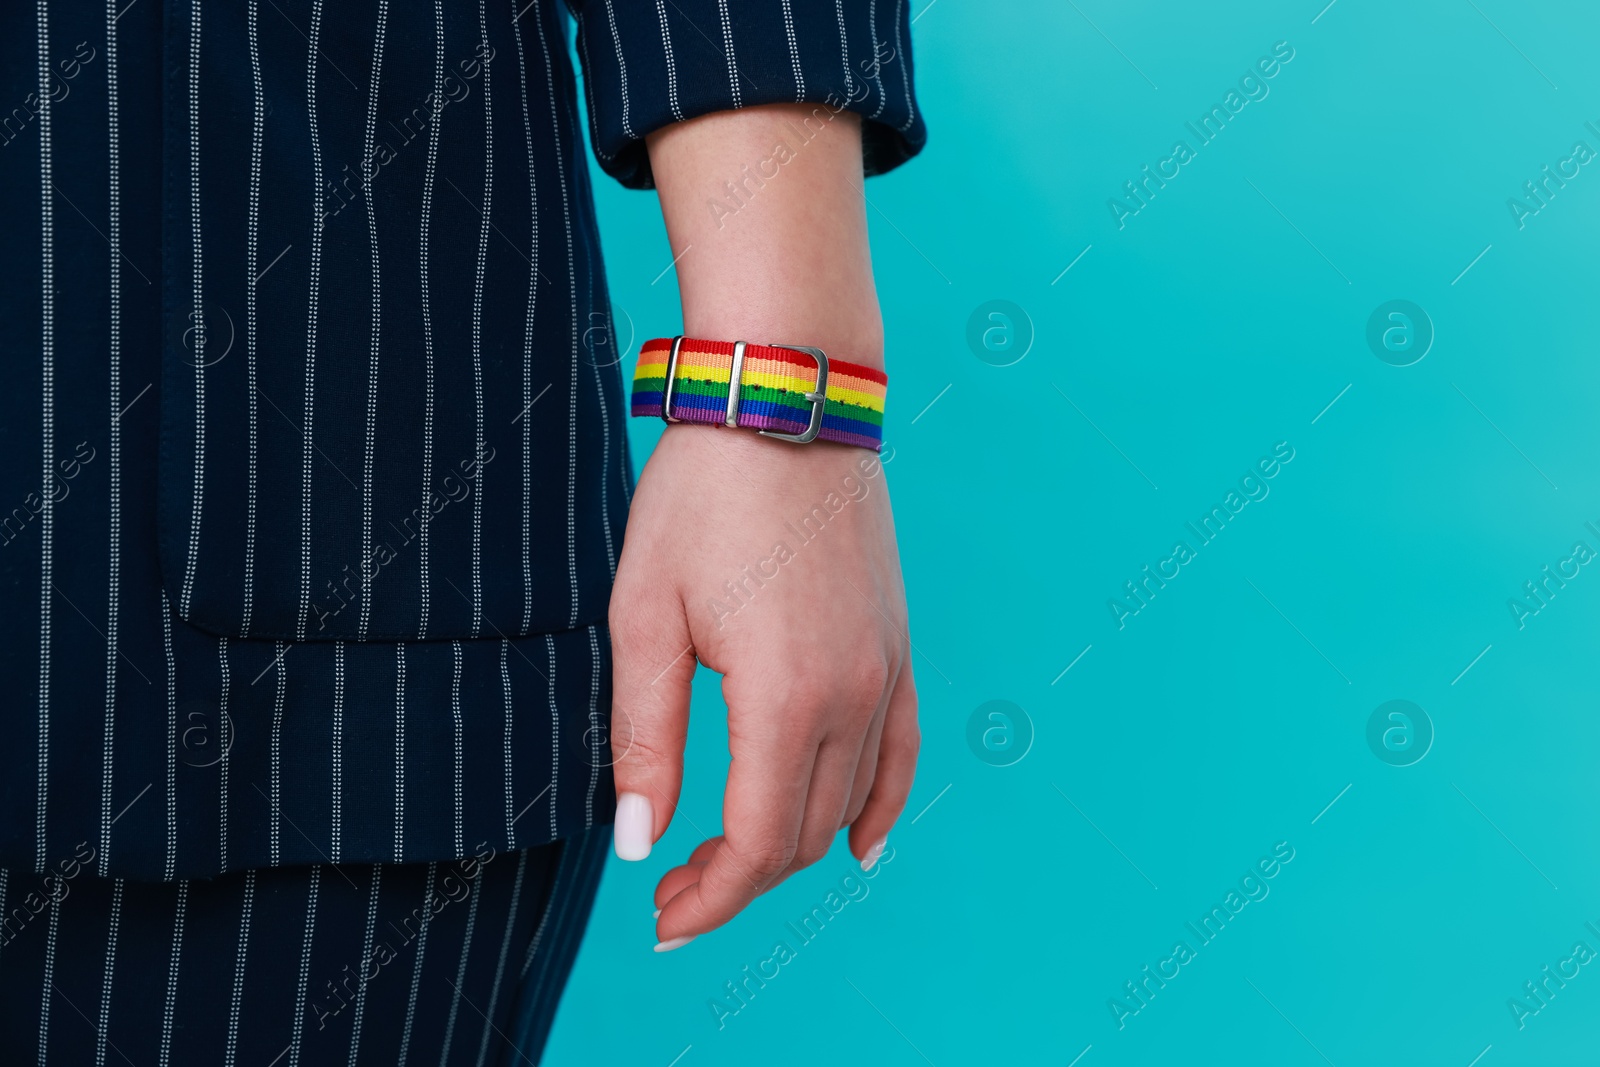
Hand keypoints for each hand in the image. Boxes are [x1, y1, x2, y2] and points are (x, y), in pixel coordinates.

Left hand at [607, 423, 918, 948]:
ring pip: (847, 802)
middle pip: (802, 834)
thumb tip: (640, 844)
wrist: (785, 403)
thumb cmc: (701, 498)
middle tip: (672, 887)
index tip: (660, 918)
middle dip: (737, 880)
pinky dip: (878, 809)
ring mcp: (887, 672)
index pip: (757, 843)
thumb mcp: (645, 616)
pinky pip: (901, 753)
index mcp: (785, 696)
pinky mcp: (898, 648)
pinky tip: (858, 847)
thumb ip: (645, 739)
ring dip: (789, 848)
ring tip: (728, 863)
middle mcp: (854, 696)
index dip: (709, 898)